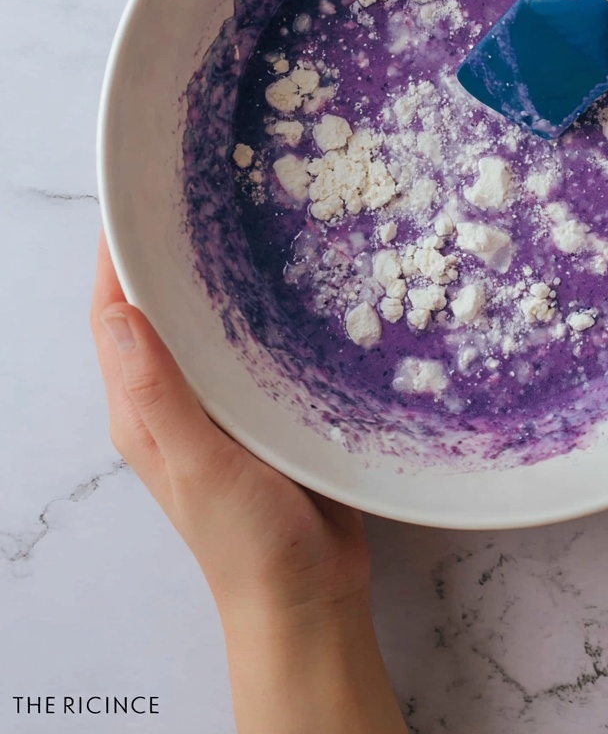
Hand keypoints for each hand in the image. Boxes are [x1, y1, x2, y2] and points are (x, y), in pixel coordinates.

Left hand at [90, 234, 406, 733]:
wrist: (309, 597)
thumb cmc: (248, 543)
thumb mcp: (199, 466)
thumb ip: (160, 396)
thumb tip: (119, 313)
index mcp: (141, 411)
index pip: (115, 317)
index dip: (117, 257)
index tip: (138, 199)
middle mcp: (173, 400)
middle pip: (157, 311)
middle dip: (167, 254)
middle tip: (202, 193)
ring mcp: (219, 405)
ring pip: (206, 324)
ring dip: (215, 276)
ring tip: (246, 217)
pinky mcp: (263, 410)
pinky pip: (251, 345)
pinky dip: (258, 308)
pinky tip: (290, 279)